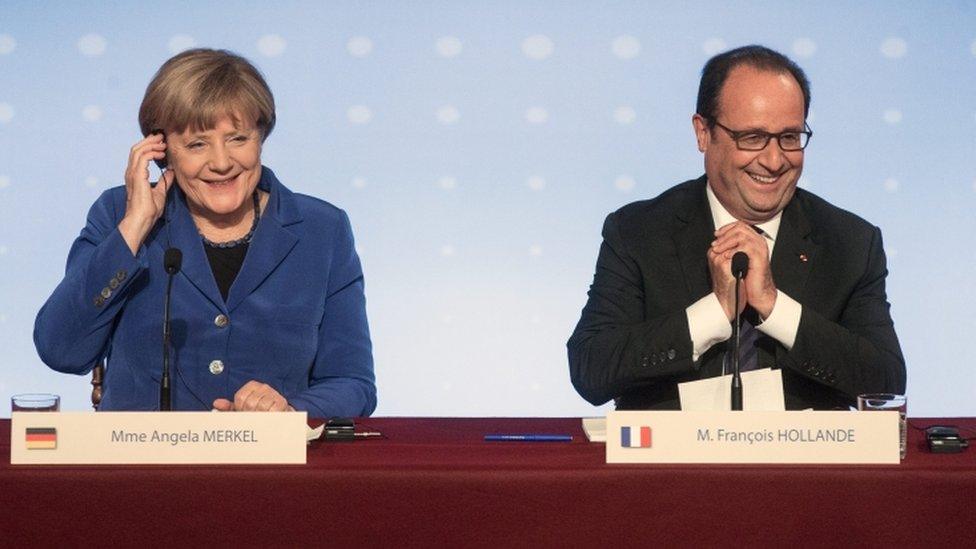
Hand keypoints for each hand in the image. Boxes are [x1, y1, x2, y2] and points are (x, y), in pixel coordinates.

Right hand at [118, 133, 173, 253]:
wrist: (141, 220)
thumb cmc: (149, 211)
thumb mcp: (160, 192)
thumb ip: (165, 180)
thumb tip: (171, 171)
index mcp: (135, 175)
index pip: (139, 155)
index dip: (149, 146)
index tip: (162, 144)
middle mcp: (131, 172)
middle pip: (136, 148)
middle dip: (149, 141)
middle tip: (162, 137)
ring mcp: (132, 173)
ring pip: (138, 150)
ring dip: (151, 144)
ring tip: (163, 143)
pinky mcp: (136, 176)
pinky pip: (142, 157)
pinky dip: (152, 152)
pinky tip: (162, 153)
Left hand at [212, 380, 292, 411]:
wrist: (279, 414)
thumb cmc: (258, 411)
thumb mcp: (242, 408)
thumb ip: (229, 406)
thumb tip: (216, 403)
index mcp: (252, 386)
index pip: (240, 397)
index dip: (240, 408)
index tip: (244, 412)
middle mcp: (263, 387)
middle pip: (250, 403)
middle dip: (250, 413)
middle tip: (252, 418)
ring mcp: (273, 394)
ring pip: (261, 407)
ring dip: (259, 416)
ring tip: (260, 418)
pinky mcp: (282, 402)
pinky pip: (272, 410)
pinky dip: (269, 416)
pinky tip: (268, 417)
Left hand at [709, 221, 777, 318]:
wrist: (757, 291)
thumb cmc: (747, 276)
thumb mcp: (736, 258)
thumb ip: (730, 247)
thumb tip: (716, 241)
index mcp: (753, 240)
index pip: (739, 225)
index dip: (726, 228)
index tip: (716, 235)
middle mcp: (758, 241)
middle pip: (740, 228)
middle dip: (724, 235)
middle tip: (715, 244)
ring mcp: (760, 248)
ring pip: (741, 236)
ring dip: (726, 242)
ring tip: (718, 250)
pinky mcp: (759, 257)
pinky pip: (746, 247)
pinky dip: (734, 250)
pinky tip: (727, 257)